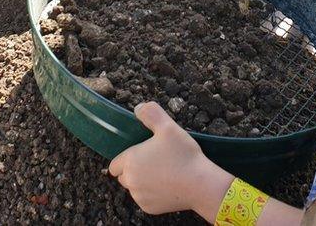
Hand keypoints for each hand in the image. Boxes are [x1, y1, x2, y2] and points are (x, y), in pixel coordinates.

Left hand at [109, 102, 231, 214]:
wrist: (201, 184)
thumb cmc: (184, 155)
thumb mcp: (168, 127)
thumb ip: (151, 113)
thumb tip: (139, 107)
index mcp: (130, 161)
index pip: (115, 164)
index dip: (126, 158)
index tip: (142, 154)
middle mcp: (130, 182)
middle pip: (123, 176)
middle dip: (133, 170)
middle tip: (154, 162)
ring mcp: (140, 197)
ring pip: (135, 188)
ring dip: (143, 182)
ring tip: (163, 173)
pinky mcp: (150, 209)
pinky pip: (146, 199)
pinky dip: (153, 194)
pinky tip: (168, 185)